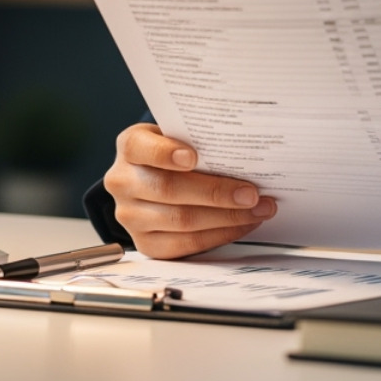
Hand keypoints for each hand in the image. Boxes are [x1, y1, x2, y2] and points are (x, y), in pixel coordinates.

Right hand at [103, 123, 276, 258]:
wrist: (152, 179)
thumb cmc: (172, 153)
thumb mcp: (176, 136)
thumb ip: (197, 140)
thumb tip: (243, 153)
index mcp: (130, 146)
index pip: (140, 148)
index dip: (165, 153)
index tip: (194, 157)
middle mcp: (123, 182)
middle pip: (169, 190)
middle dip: (216, 193)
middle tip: (251, 193)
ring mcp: (131, 216)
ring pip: (181, 221)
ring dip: (226, 217)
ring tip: (257, 209)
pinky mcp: (146, 243)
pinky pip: (186, 244)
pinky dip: (219, 234)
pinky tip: (241, 224)